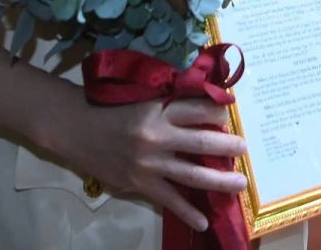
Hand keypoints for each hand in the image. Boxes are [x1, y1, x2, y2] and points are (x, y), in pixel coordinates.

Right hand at [50, 96, 248, 232]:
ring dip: (220, 180)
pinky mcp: (140, 183)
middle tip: (245, 148)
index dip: (219, 112)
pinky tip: (204, 221)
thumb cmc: (109, 108)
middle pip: (203, 141)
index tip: (231, 115)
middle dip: (228, 146)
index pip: (198, 109)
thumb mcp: (141, 97)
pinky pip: (170, 200)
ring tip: (240, 184)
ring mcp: (149, 163)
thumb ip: (168, 103)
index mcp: (159, 108)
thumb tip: (200, 106)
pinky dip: (188, 212)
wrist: (75, 128)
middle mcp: (158, 135)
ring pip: (193, 173)